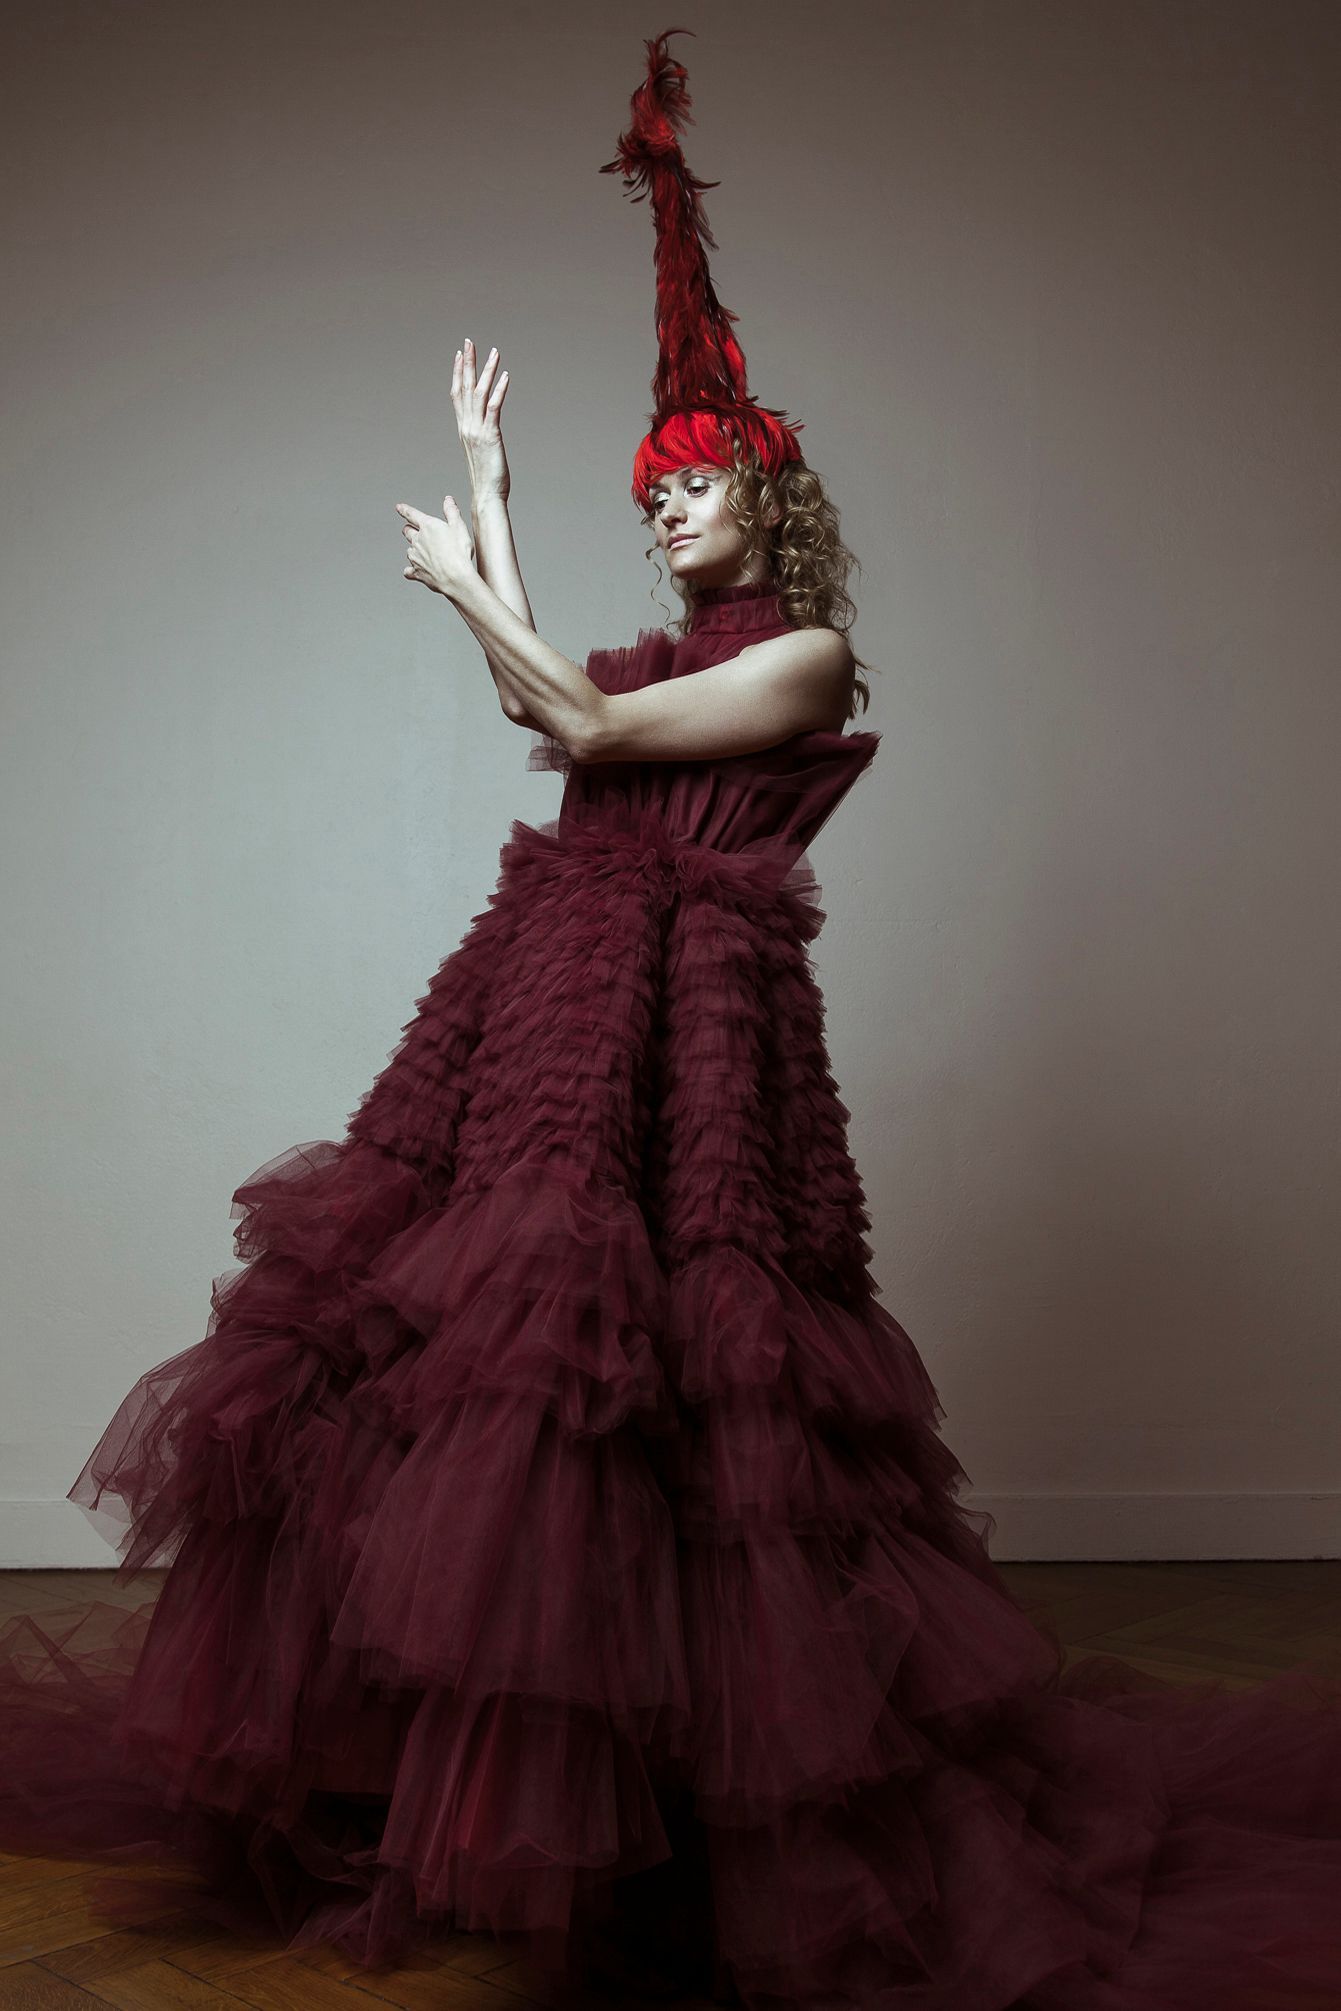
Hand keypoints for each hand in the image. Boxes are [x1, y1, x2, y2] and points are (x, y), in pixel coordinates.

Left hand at [396, 496, 474, 596]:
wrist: (455, 578)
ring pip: (409, 551)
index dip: (404, 510)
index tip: (399, 507)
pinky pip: (408, 571)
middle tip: (412, 531)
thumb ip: (451, 511)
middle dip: (409, 530)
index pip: (411, 514)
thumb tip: (448, 500)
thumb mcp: (459, 526)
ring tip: (423, 553)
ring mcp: (415, 557)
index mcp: (427, 526)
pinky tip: (415, 570)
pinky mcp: (417, 572)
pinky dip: (410, 570)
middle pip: (407, 532)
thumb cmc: (459, 552)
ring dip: (413, 549)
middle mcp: (417, 541)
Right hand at [452, 338, 510, 502]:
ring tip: (493, 352)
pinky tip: (505, 376)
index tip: (459, 355)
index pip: (457, 395)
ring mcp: (477, 430)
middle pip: (464, 388)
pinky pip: (494, 408)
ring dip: (486, 371)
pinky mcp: (490, 436)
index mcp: (463, 429)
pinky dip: (499, 391)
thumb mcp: (480, 453)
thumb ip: (480, 437)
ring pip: (479, 393)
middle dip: (468, 363)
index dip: (457, 373)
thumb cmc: (486, 480)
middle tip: (469, 342)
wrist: (486, 497)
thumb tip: (484, 432)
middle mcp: (467, 426)